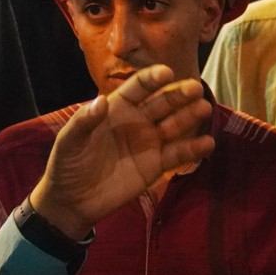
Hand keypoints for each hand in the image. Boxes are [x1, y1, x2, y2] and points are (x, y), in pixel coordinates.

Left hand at [29, 65, 214, 239]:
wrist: (72, 201)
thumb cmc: (67, 165)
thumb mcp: (69, 142)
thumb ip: (84, 121)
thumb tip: (100, 101)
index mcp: (117, 108)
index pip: (138, 88)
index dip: (152, 79)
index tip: (167, 73)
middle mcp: (137, 121)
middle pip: (162, 103)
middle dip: (179, 94)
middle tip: (195, 88)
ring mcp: (149, 142)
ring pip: (174, 124)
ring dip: (190, 116)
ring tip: (204, 109)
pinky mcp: (156, 165)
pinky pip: (178, 154)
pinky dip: (193, 149)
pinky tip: (208, 144)